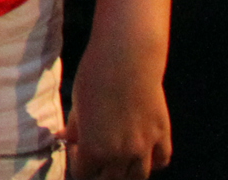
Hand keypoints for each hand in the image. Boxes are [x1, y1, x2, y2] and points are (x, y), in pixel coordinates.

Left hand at [68, 0, 171, 179]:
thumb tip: (65, 140)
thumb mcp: (77, 105)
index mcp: (94, 149)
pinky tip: (141, 153)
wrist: (127, 59)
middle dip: (98, 173)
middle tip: (92, 159)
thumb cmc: (94, 77)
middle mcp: (121, 155)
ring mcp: (145, 147)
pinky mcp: (163, 134)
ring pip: (138, 176)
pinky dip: (152, 162)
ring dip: (125, 173)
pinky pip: (161, 161)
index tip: (74, 153)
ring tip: (115, 161)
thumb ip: (75, 128)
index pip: (83, 174)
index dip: (76, 167)